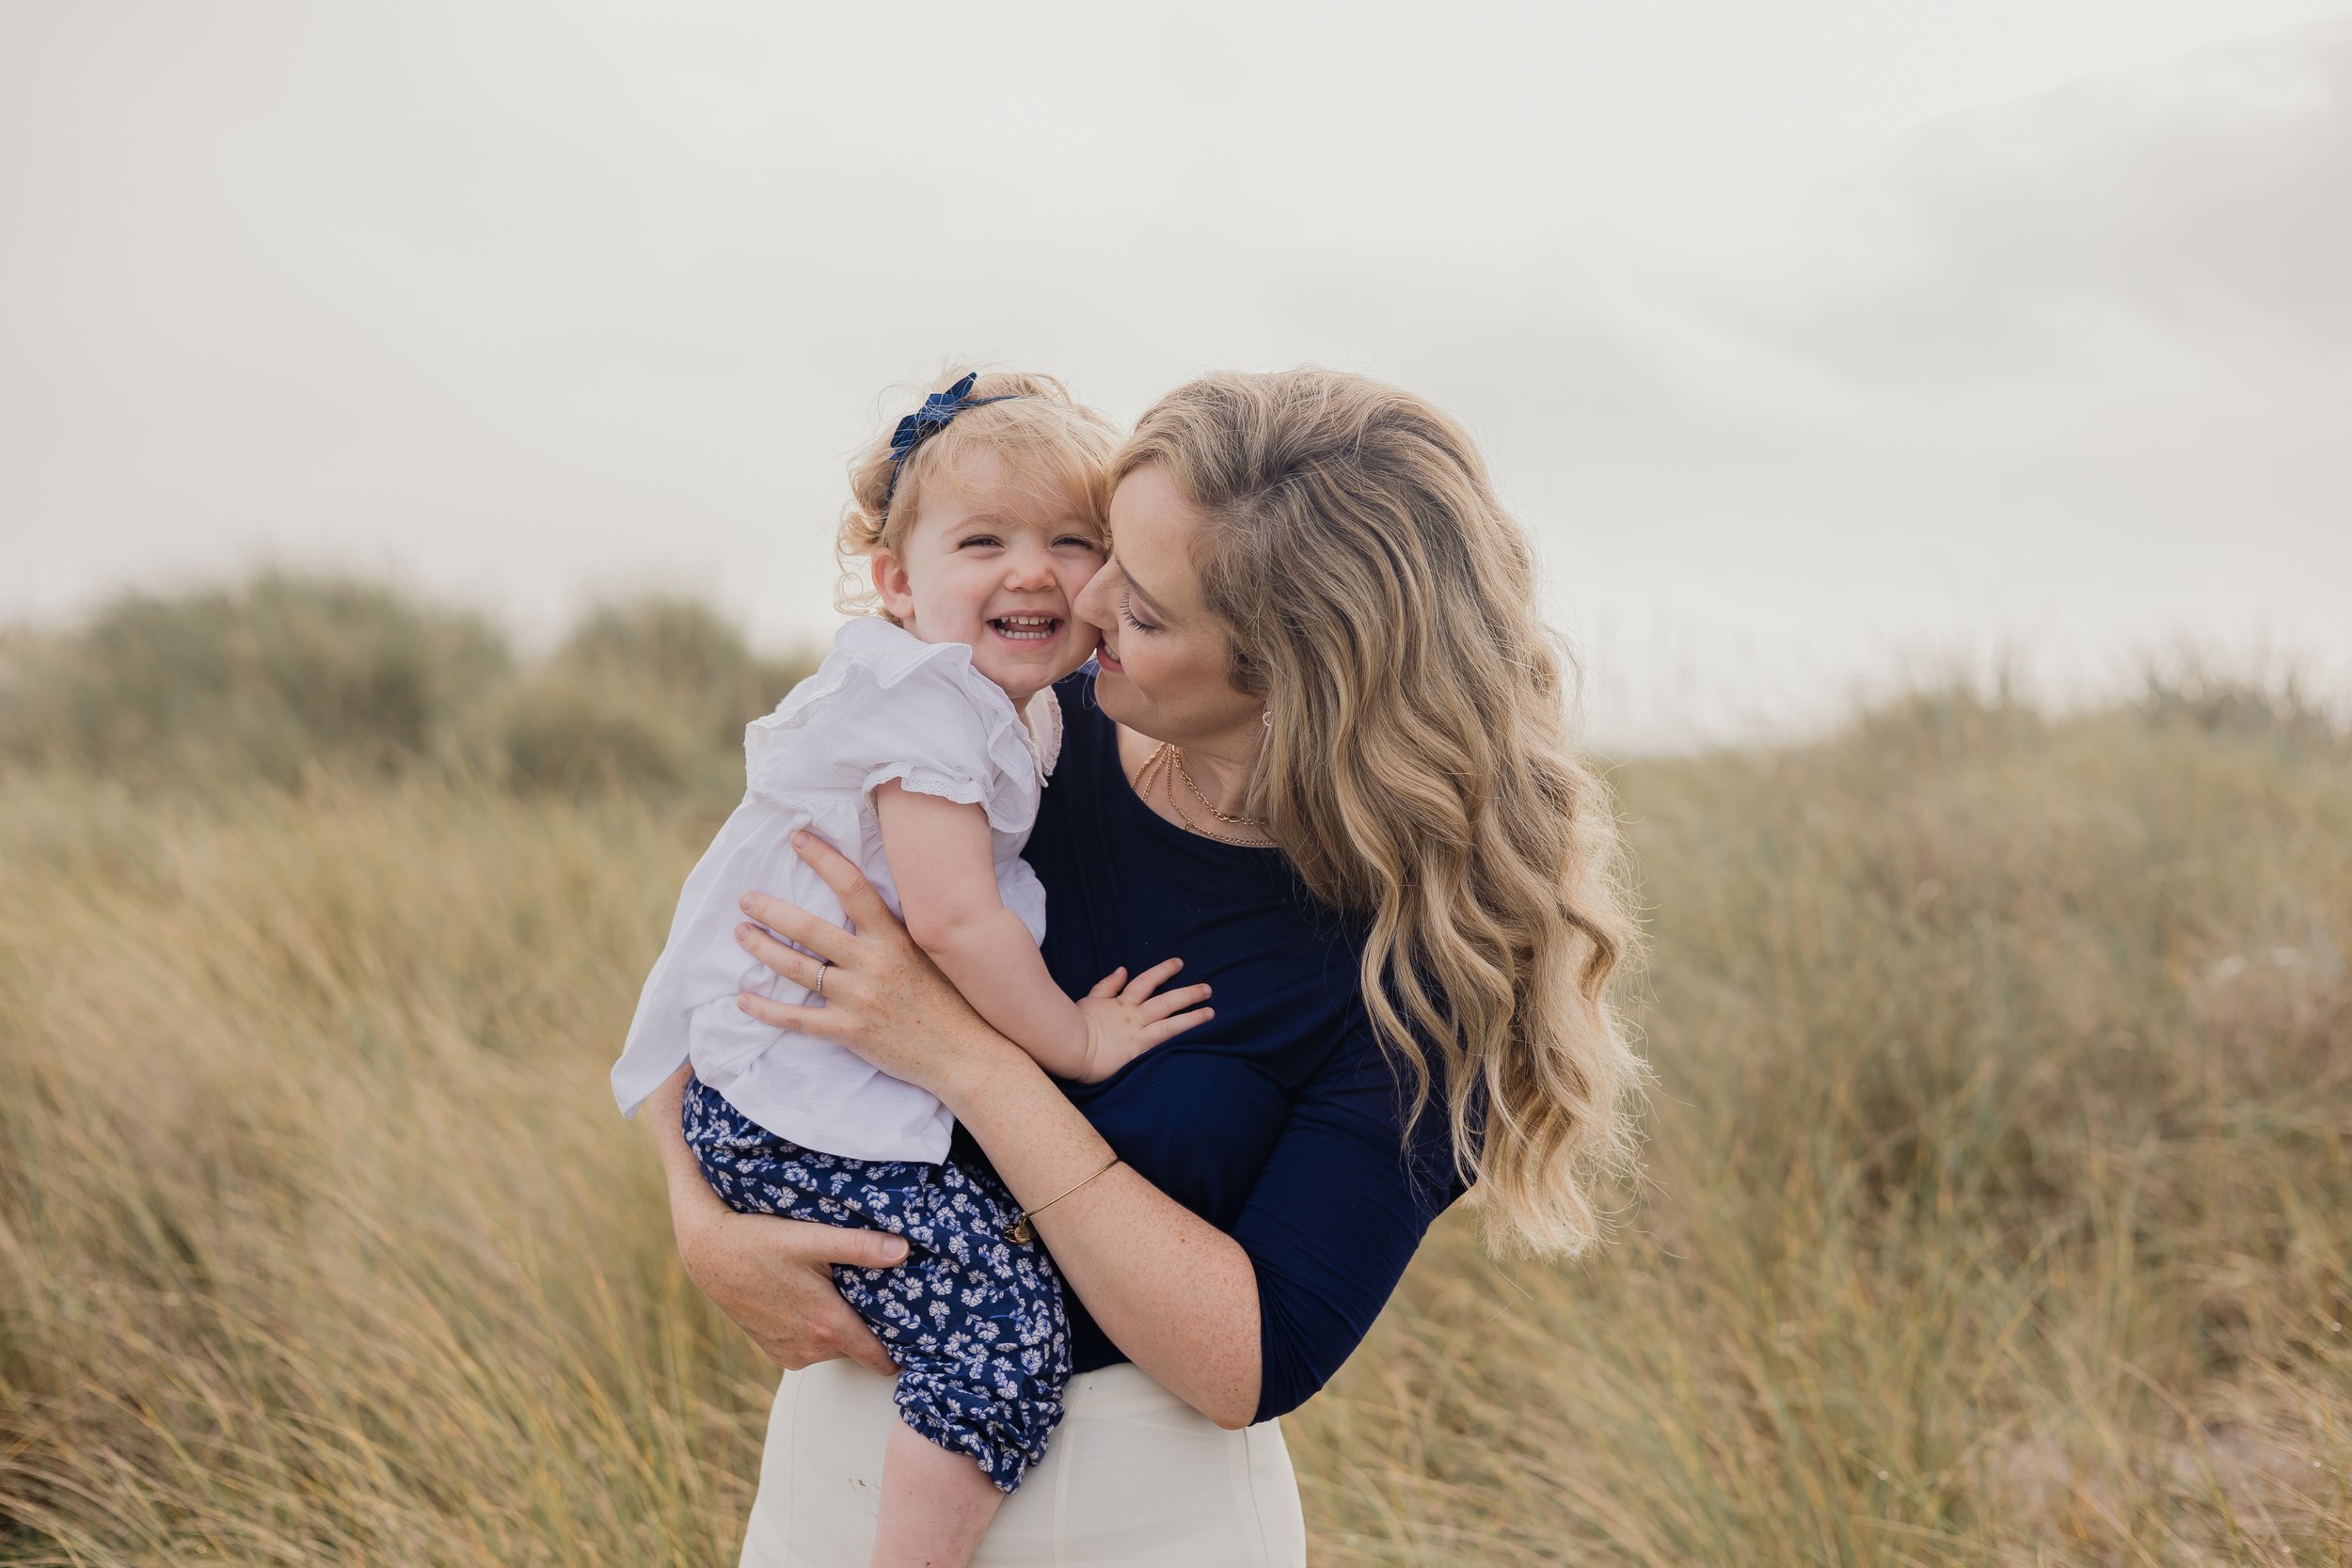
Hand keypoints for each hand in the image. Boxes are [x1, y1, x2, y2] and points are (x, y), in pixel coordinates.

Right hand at [672, 1191, 905, 1376]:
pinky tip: (811, 1301)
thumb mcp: (813, 1238)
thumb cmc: (760, 1241)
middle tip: (879, 1297)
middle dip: (870, 1328)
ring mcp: (790, 1354)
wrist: (709, 1254)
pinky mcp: (774, 1352)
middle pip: (858, 1348)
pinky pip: (810, 1348)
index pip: (879, 1359)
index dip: (901, 1351)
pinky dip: (816, 1331)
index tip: (919, 1340)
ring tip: (842, 1294)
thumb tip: (905, 1250)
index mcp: (827, 1326)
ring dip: (840, 1328)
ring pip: (833, 1347)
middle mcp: (810, 1349)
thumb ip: (861, 1246)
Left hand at [732, 829, 1004, 1097]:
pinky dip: (767, 1009)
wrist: (965, 1052)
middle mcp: (874, 963)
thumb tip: (866, 900)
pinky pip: (798, 1019)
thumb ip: (895, 929)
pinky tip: (744, 999)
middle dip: (772, 910)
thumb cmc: (950, 1001)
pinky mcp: (850, 1031)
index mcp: (894, 938)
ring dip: (764, 949)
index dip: (823, 859)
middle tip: (746, 898)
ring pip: (798, 969)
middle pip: (811, 928)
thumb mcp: (928, 953)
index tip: (798, 838)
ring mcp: (859, 998)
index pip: (853, 887)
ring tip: (742, 934)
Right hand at [1071, 959, 1213, 1081]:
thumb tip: (1122, 970)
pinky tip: (1194, 1039)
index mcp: (1121, 1004)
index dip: (1162, 971)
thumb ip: (1107, 986)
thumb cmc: (1074, 1025)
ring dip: (1192, 1016)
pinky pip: (1163, 1043)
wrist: (1068, 1046)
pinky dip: (1179, 1038)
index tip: (1178, 964)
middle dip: (1187, 993)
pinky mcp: (1138, 1052)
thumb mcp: (1090, 1000)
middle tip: (1207, 988)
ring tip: (1211, 1011)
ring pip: (1169, 1023)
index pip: (1145, 983)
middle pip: (1164, 1001)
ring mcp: (1137, 1035)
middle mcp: (1133, 1017)